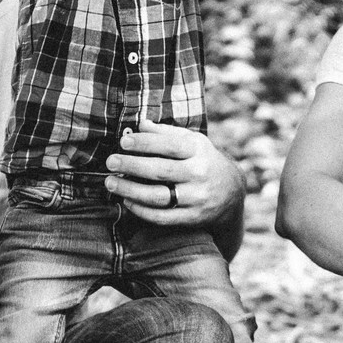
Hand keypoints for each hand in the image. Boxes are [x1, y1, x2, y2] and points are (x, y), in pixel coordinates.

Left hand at [104, 118, 243, 225]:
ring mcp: (196, 198)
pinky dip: (141, 210)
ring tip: (111, 183)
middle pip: (160, 171)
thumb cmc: (203, 160)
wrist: (231, 193)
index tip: (124, 142)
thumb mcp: (192, 141)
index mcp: (199, 151)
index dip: (145, 143)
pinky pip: (162, 217)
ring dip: (130, 190)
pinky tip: (127, 201)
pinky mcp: (192, 217)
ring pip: (158, 196)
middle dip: (131, 165)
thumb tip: (140, 124)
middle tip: (110, 162)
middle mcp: (199, 174)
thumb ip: (166, 133)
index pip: (170, 145)